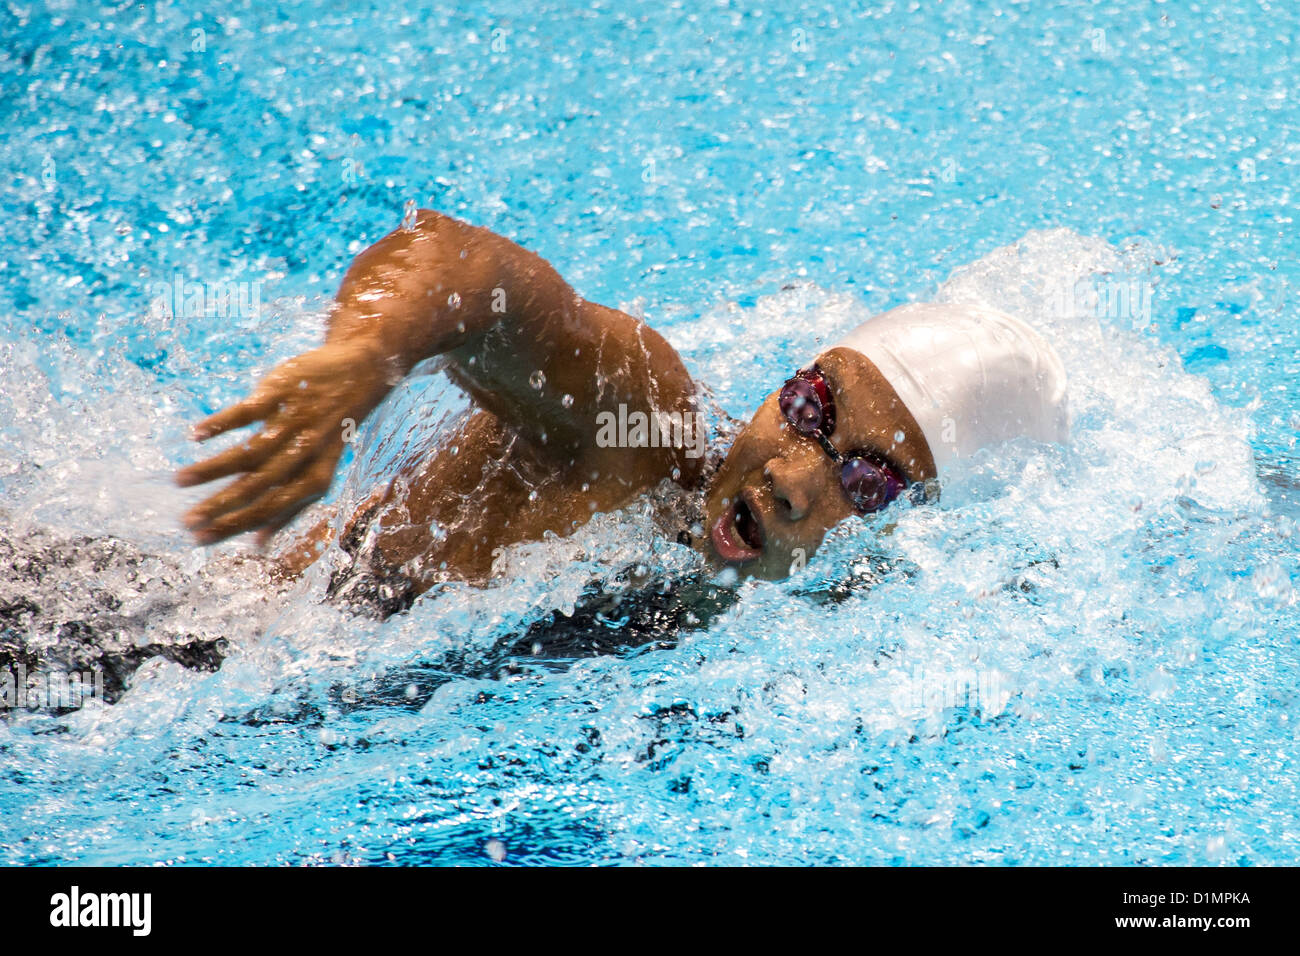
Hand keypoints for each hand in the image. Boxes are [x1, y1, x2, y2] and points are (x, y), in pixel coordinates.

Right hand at [177, 338, 390, 547]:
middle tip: (185, 521)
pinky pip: (248, 411)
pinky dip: (222, 423)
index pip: (271, 509)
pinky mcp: (282, 391)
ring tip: (179, 481)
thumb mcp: (320, 471)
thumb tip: (257, 544)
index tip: (200, 539)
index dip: (235, 525)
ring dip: (213, 469)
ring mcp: (293, 421)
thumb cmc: (330, 432)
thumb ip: (291, 508)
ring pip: (250, 452)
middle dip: (220, 506)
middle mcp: (304, 452)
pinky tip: (196, 436)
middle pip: (258, 485)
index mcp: (315, 477)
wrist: (361, 374)